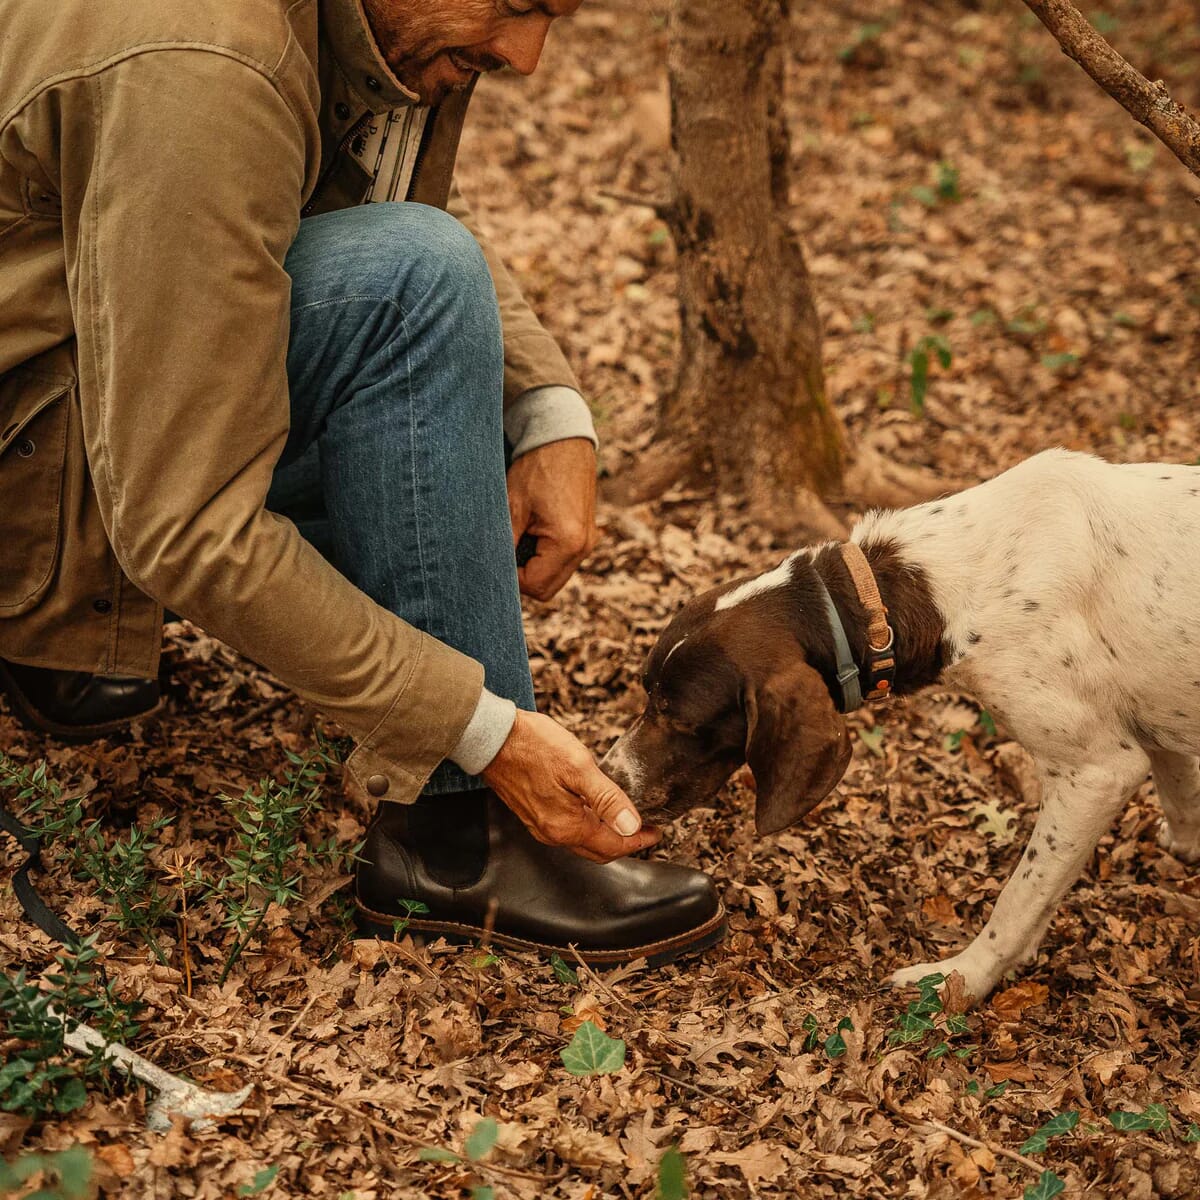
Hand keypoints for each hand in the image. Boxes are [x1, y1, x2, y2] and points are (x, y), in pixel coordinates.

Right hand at [482, 710, 660, 861]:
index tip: (657, 830)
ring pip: (582, 841)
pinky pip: (567, 830)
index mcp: (566, 826)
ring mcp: (539, 825)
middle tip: (646, 829)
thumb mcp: (578, 767)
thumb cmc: (533, 746)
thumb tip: (632, 826)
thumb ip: (607, 799)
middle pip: (597, 850)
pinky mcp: (532, 813)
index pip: (613, 846)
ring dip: (606, 836)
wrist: (491, 737)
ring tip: (625, 819)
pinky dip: (587, 827)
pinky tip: (595, 810)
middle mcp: (552, 833)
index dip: (639, 841)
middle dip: (625, 842)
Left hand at [506, 438, 597, 600]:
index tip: (495, 558)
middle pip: (548, 588)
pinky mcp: (585, 533)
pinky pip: (562, 559)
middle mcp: (584, 546)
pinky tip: (531, 530)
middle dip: (523, 577)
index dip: (512, 579)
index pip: (536, 586)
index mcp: (568, 542)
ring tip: (518, 536)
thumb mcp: (513, 507)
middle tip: (504, 551)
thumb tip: (491, 570)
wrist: (562, 437)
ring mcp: (588, 540)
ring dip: (533, 565)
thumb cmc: (537, 467)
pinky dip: (543, 554)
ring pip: (555, 575)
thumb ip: (505, 544)